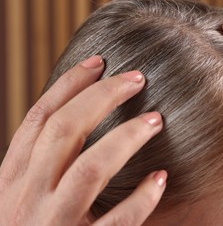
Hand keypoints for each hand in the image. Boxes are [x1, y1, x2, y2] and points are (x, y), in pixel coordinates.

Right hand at [0, 56, 165, 224]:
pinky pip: (116, 221)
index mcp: (13, 177)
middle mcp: (28, 196)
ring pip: (90, 168)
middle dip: (101, 97)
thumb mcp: (25, 192)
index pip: (39, 117)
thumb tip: (80, 113)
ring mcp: (52, 223)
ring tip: (156, 119)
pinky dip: (140, 198)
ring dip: (126, 138)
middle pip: (64, 130)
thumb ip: (45, 160)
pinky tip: (159, 178)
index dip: (68, 84)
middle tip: (136, 78)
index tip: (98, 61)